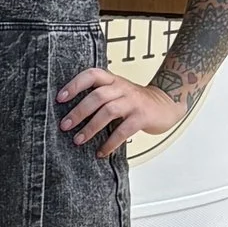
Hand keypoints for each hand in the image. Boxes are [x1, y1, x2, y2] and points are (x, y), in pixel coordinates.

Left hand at [58, 66, 182, 155]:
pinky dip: (110, 143)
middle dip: (78, 112)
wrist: (167, 104)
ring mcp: (133, 102)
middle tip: (64, 126)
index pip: (91, 75)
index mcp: (113, 80)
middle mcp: (122, 88)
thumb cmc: (136, 101)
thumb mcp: (118, 92)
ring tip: (78, 140)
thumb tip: (70, 114)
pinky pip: (123, 130)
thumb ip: (99, 97)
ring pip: (108, 111)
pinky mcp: (142, 117)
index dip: (75, 85)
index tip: (60, 98)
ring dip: (90, 127)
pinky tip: (101, 152)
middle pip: (97, 96)